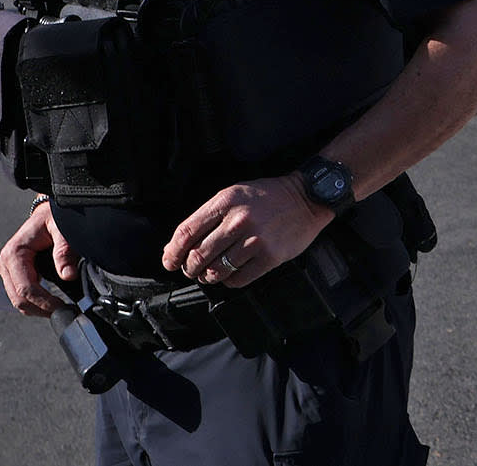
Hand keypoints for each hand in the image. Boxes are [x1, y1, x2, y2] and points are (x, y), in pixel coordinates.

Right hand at [0, 201, 78, 316]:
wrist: (47, 212)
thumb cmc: (54, 217)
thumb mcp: (62, 229)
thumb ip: (64, 251)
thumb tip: (68, 275)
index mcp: (14, 252)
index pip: (25, 288)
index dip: (44, 302)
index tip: (63, 308)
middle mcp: (5, 262)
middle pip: (18, 299)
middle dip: (41, 309)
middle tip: (65, 314)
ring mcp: (7, 269)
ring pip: (18, 300)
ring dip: (38, 309)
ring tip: (61, 310)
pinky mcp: (13, 274)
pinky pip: (22, 294)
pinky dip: (36, 302)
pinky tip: (52, 303)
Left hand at [161, 175, 330, 289]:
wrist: (307, 198)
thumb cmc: (267, 197)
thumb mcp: (234, 194)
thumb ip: (207, 217)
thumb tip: (177, 247)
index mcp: (225, 201)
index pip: (187, 232)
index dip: (172, 252)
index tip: (169, 262)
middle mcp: (238, 221)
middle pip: (198, 255)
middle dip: (189, 268)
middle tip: (192, 269)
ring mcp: (255, 240)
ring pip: (216, 271)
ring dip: (208, 277)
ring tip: (210, 273)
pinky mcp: (269, 257)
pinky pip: (237, 279)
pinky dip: (228, 281)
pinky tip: (231, 274)